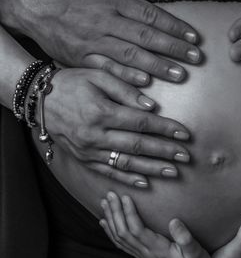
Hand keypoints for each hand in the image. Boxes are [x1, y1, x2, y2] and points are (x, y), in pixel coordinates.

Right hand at [3, 0, 200, 84]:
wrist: (34, 6)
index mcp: (113, 0)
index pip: (151, 14)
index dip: (174, 26)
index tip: (193, 37)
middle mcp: (105, 21)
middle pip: (145, 37)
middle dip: (173, 48)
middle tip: (195, 58)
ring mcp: (93, 42)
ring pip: (129, 56)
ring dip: (156, 66)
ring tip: (179, 75)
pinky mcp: (82, 58)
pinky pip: (106, 70)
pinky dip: (125, 77)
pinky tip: (145, 84)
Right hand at [43, 68, 190, 186]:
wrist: (38, 99)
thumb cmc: (71, 82)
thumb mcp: (97, 75)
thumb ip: (125, 90)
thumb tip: (151, 107)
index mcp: (101, 112)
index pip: (141, 123)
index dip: (165, 129)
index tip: (185, 133)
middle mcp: (94, 135)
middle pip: (137, 146)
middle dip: (164, 152)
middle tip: (186, 156)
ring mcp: (88, 150)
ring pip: (125, 163)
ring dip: (151, 169)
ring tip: (173, 172)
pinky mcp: (82, 158)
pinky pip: (107, 172)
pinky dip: (127, 179)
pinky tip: (145, 182)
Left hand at [100, 192, 211, 257]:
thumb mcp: (196, 253)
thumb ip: (185, 238)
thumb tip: (174, 221)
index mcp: (157, 249)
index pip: (137, 229)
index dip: (129, 213)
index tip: (126, 196)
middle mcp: (145, 252)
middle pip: (123, 231)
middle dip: (115, 212)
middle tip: (110, 194)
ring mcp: (141, 255)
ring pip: (119, 237)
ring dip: (111, 219)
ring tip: (104, 202)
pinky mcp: (141, 255)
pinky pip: (121, 243)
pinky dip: (111, 231)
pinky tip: (105, 221)